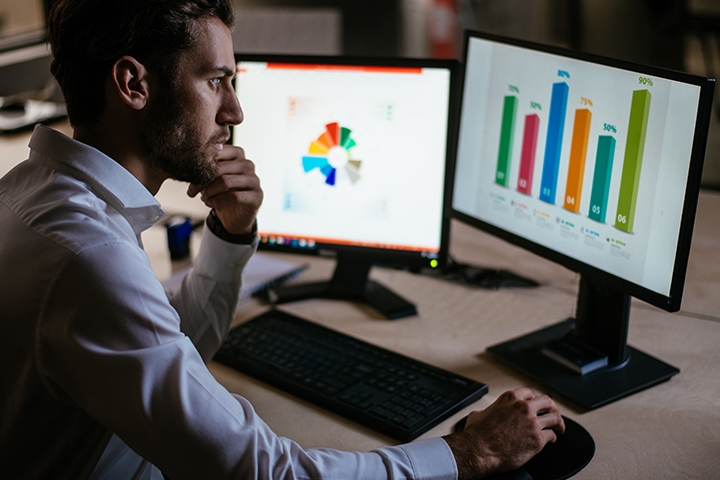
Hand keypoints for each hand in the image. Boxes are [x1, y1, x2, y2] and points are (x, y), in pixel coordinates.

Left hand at [187, 146, 262, 234]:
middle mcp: (248, 165)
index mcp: (237, 154)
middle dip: (202, 181)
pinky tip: (210, 204)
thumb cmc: (221, 192)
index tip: (190, 175)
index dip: (202, 164)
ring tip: (203, 198)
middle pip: (220, 168)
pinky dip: (218, 201)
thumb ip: (206, 167)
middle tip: (191, 190)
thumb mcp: (212, 177)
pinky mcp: (257, 196)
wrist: (234, 216)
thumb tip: (190, 161)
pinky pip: (235, 197)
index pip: (218, 152)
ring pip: (226, 182)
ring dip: (210, 192)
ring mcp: (254, 180)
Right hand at [443, 388, 564, 478]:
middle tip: (553, 414)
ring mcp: (532, 423)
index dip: (534, 400)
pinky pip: (552, 435)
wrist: (480, 451)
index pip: (530, 393)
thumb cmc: (477, 435)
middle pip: (547, 402)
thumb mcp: (479, 414)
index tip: (536, 405)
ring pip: (555, 418)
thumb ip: (489, 410)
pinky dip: (553, 438)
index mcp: (510, 398)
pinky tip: (550, 440)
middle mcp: (524, 407)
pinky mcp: (538, 439)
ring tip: (558, 428)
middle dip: (552, 408)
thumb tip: (486, 413)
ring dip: (558, 423)